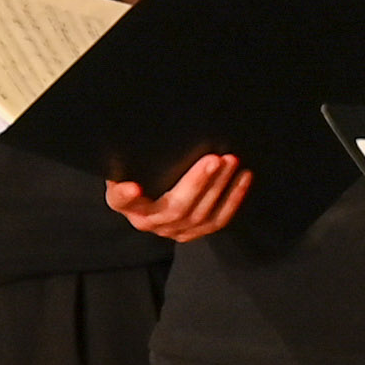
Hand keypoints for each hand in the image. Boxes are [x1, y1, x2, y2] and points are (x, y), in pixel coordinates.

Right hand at [105, 150, 250, 243]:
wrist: (148, 195)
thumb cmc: (136, 171)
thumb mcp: (125, 162)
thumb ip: (128, 154)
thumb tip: (136, 132)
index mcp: (123, 202)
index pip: (121, 199)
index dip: (127, 195)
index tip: (133, 187)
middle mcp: (146, 221)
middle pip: (174, 207)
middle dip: (197, 183)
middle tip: (214, 159)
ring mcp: (171, 230)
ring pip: (200, 215)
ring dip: (219, 187)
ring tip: (231, 162)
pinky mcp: (193, 232)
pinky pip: (217, 220)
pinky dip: (233, 199)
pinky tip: (244, 177)